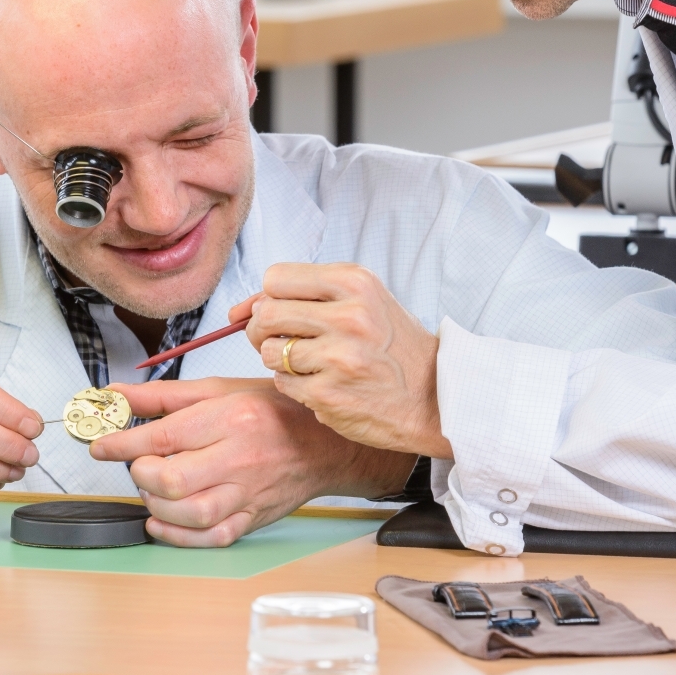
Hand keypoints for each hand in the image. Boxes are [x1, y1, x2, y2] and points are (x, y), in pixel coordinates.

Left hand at [87, 377, 414, 547]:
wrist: (326, 445)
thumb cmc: (274, 412)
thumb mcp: (219, 390)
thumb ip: (163, 396)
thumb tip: (115, 396)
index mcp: (232, 418)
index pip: (164, 435)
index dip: (123, 443)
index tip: (101, 444)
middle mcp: (241, 458)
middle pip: (174, 479)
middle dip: (141, 474)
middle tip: (137, 464)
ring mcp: (248, 493)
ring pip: (190, 513)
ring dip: (156, 504)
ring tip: (152, 487)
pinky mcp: (252, 518)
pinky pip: (210, 537)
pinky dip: (178, 535)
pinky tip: (163, 519)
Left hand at [234, 263, 452, 458]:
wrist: (435, 397)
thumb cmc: (392, 346)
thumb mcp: (362, 302)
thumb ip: (306, 295)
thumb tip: (239, 309)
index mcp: (354, 282)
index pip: (275, 277)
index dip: (266, 297)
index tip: (274, 311)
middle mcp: (348, 316)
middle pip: (266, 313)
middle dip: (262, 329)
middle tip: (281, 340)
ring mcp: (338, 358)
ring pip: (269, 352)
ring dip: (279, 360)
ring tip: (308, 364)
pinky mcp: (329, 395)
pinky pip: (282, 383)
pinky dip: (294, 385)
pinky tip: (322, 384)